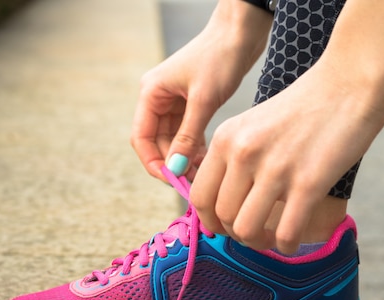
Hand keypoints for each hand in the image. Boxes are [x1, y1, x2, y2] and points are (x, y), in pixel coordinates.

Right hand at [130, 0, 271, 180]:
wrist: (242, 31)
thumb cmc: (220, 57)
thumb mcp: (203, 100)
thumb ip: (187, 136)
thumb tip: (175, 168)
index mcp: (151, 93)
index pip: (141, 138)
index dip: (153, 162)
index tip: (171, 180)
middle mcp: (157, 99)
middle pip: (157, 142)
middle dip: (172, 163)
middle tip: (191, 184)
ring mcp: (173, 102)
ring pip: (172, 141)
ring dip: (184, 159)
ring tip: (202, 175)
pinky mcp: (190, 104)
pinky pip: (186, 133)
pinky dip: (193, 148)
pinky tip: (206, 161)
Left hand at [190, 60, 383, 253]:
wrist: (349, 82)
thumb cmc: (304, 107)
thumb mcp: (252, 125)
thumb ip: (234, 159)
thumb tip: (225, 203)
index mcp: (225, 139)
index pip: (199, 196)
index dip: (209, 221)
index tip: (224, 227)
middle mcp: (243, 154)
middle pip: (222, 217)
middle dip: (235, 234)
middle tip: (254, 233)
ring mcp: (274, 169)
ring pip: (246, 230)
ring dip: (258, 243)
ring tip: (271, 237)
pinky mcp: (308, 182)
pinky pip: (286, 233)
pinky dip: (286, 245)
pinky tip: (292, 241)